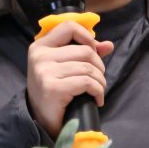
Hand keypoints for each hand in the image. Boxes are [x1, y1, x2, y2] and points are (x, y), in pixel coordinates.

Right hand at [26, 20, 114, 139]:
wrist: (41, 121)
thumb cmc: (53, 91)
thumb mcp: (64, 67)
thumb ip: (84, 52)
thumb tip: (108, 45)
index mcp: (40, 46)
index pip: (68, 27)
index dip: (87, 37)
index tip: (93, 51)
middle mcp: (40, 56)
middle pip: (85, 50)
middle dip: (99, 66)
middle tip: (97, 79)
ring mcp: (45, 72)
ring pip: (88, 68)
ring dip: (100, 81)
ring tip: (97, 90)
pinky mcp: (53, 88)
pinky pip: (86, 82)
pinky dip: (98, 91)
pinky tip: (96, 99)